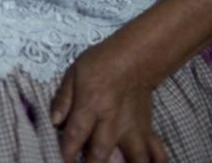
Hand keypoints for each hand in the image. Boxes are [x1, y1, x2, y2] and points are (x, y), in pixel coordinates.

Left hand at [50, 42, 166, 162]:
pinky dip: (156, 162)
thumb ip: (63, 99)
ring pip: (134, 157)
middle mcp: (112, 121)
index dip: (67, 151)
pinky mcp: (147, 130)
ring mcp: (133, 128)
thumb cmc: (101, 64)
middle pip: (101, 152)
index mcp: (90, 105)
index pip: (76, 134)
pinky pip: (157, 151)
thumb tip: (54, 121)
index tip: (62, 161)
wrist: (135, 58)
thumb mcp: (74, 74)